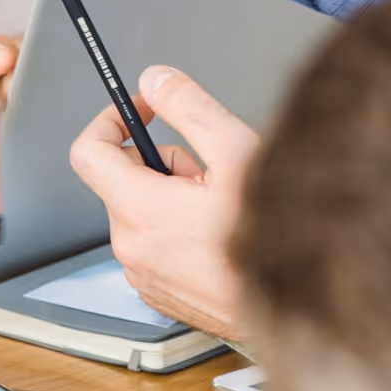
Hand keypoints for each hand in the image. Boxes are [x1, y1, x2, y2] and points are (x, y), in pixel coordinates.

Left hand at [64, 66, 257, 337]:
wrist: (301, 308)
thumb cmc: (275, 243)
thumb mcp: (237, 153)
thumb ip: (189, 108)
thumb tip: (157, 81)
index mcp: (140, 210)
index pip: (88, 151)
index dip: (112, 119)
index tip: (142, 111)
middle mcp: (131, 247)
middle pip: (123, 180)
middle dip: (164, 164)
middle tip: (212, 173)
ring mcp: (144, 276)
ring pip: (142, 213)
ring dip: (175, 200)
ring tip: (223, 210)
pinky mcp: (160, 294)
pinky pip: (156, 246)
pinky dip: (181, 232)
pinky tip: (220, 237)